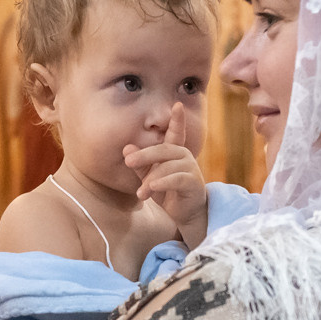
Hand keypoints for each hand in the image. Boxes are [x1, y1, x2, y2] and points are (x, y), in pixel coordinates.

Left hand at [125, 105, 207, 244]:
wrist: (184, 214)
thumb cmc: (167, 192)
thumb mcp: (149, 178)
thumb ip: (139, 164)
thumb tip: (126, 148)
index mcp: (174, 152)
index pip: (176, 133)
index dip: (177, 120)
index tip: (178, 105)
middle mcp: (184, 156)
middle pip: (162, 150)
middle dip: (144, 155)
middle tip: (128, 162)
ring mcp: (191, 168)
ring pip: (167, 167)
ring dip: (151, 180)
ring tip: (141, 193)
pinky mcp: (194, 183)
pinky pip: (176, 179)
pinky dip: (163, 182)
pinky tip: (152, 187)